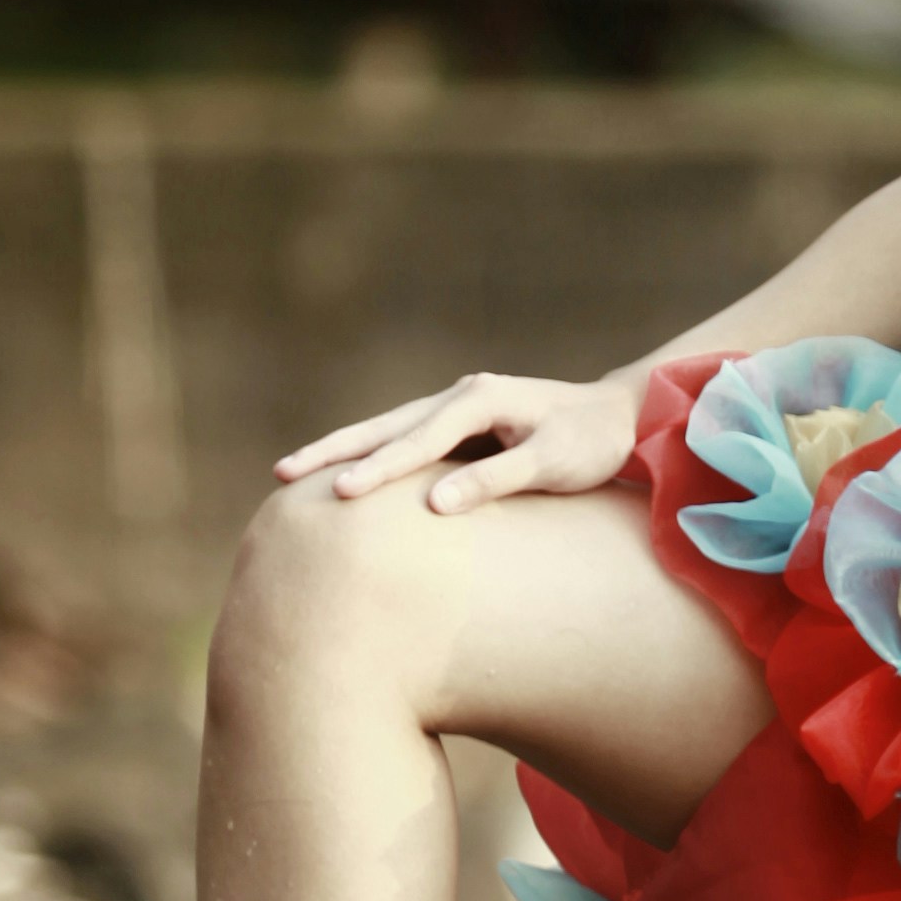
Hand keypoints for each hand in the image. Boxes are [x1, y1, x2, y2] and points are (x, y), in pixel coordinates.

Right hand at [276, 367, 651, 511]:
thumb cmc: (590, 443)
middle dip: (334, 450)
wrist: (618, 419)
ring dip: (343, 450)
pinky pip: (405, 440)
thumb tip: (434, 505)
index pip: (418, 440)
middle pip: (385, 425)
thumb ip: (495, 480)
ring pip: (388, 429)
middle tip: (281, 473)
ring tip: (291, 471)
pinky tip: (342, 473)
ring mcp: (457, 407)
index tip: (340, 493)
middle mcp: (461, 396)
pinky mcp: (460, 426)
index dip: (379, 469)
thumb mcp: (551, 464)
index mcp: (480, 399)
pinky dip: (371, 453)